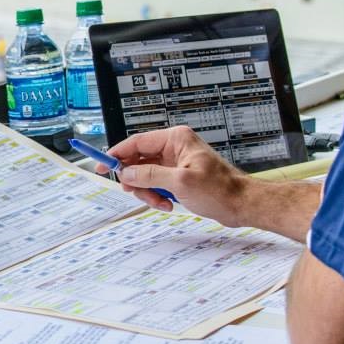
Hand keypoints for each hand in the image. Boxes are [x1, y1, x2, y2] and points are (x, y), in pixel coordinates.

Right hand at [108, 126, 250, 222]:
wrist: (241, 204)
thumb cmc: (220, 190)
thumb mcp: (180, 182)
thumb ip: (149, 175)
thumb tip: (125, 173)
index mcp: (175, 139)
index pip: (137, 142)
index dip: (117, 154)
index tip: (103, 165)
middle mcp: (174, 147)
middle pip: (138, 160)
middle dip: (136, 180)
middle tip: (135, 193)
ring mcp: (176, 162)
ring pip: (146, 175)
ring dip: (148, 192)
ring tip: (161, 202)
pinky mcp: (178, 176)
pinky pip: (156, 184)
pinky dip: (157, 196)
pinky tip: (168, 204)